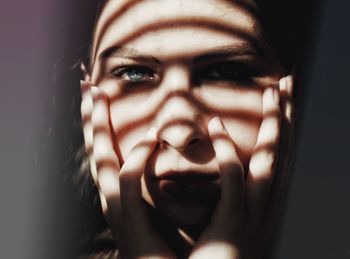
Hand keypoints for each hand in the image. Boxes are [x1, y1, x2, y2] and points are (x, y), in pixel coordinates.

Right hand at [80, 82, 175, 258]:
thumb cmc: (164, 241)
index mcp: (118, 192)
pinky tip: (151, 137)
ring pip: (102, 159)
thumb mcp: (158, 205)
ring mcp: (116, 209)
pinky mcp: (130, 221)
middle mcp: (110, 197)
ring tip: (98, 96)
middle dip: (91, 117)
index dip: (99, 123)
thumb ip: (157, 181)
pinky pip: (129, 182)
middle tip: (88, 86)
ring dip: (98, 127)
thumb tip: (166, 152)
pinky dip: (137, 157)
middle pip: (96, 149)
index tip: (98, 95)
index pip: (105, 150)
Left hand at [189, 76, 294, 258]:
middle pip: (284, 152)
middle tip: (288, 82)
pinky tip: (217, 124)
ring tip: (271, 91)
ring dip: (272, 124)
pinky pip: (232, 179)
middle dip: (287, 116)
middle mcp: (268, 207)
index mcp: (268, 204)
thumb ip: (237, 195)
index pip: (282, 157)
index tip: (284, 99)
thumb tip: (234, 167)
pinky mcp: (232, 223)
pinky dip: (227, 149)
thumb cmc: (219, 256)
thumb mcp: (236, 220)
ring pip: (269, 161)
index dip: (286, 126)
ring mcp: (253, 215)